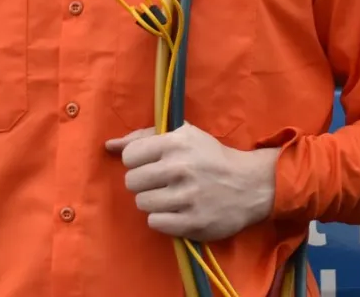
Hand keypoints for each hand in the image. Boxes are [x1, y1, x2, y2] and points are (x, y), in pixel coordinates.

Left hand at [104, 124, 278, 241]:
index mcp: (175, 143)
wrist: (250, 184)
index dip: (137, 162)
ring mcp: (187, 197)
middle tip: (160, 183)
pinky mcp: (193, 222)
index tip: (151, 164)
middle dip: (143, 183)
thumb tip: (109, 145)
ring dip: (152, 202)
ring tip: (169, 197)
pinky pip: (155, 223)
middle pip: (132, 182)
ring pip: (142, 204)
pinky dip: (162, 219)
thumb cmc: (210, 156)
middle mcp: (180, 168)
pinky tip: (176, 211)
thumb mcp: (182, 135)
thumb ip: (143, 137)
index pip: (129, 156)